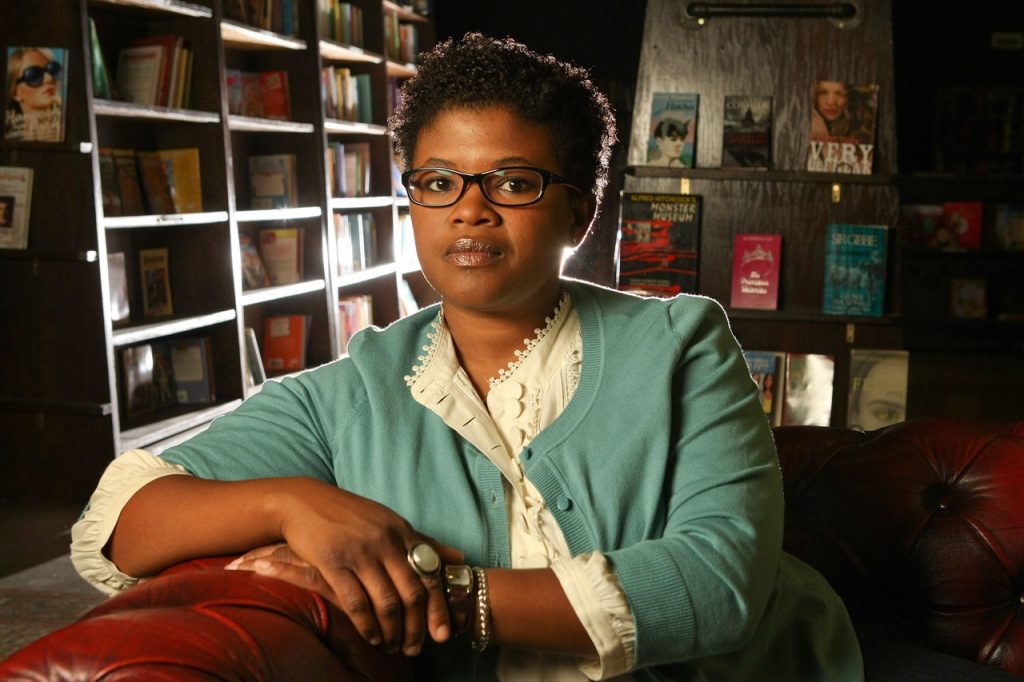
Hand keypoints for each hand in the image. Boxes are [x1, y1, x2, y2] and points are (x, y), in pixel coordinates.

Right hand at [230, 478, 462, 656]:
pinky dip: (367, 626)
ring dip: (391, 632)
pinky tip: (370, 637)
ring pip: (386, 602)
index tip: (443, 635)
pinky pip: (356, 602)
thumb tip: (459, 557)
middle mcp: (386, 541)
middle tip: (413, 648)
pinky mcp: (333, 562)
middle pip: (411, 593)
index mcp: (402, 532)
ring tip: (391, 646)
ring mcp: (360, 552)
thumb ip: (423, 543)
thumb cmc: (350, 515)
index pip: (430, 575)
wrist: (303, 502)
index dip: (438, 608)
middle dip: (416, 627)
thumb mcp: (390, 523)